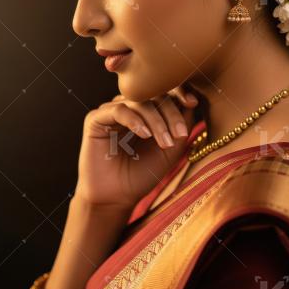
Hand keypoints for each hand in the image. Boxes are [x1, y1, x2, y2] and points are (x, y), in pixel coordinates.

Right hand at [74, 84, 200, 210]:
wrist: (117, 197)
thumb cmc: (143, 173)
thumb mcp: (171, 148)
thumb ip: (182, 124)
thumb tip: (192, 100)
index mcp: (145, 110)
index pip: (162, 90)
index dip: (178, 92)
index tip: (193, 103)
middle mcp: (128, 106)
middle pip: (152, 93)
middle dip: (170, 112)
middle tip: (180, 134)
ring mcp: (111, 111)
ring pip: (138, 101)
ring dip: (156, 121)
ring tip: (165, 142)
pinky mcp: (95, 119)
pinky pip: (118, 110)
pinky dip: (135, 120)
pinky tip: (145, 135)